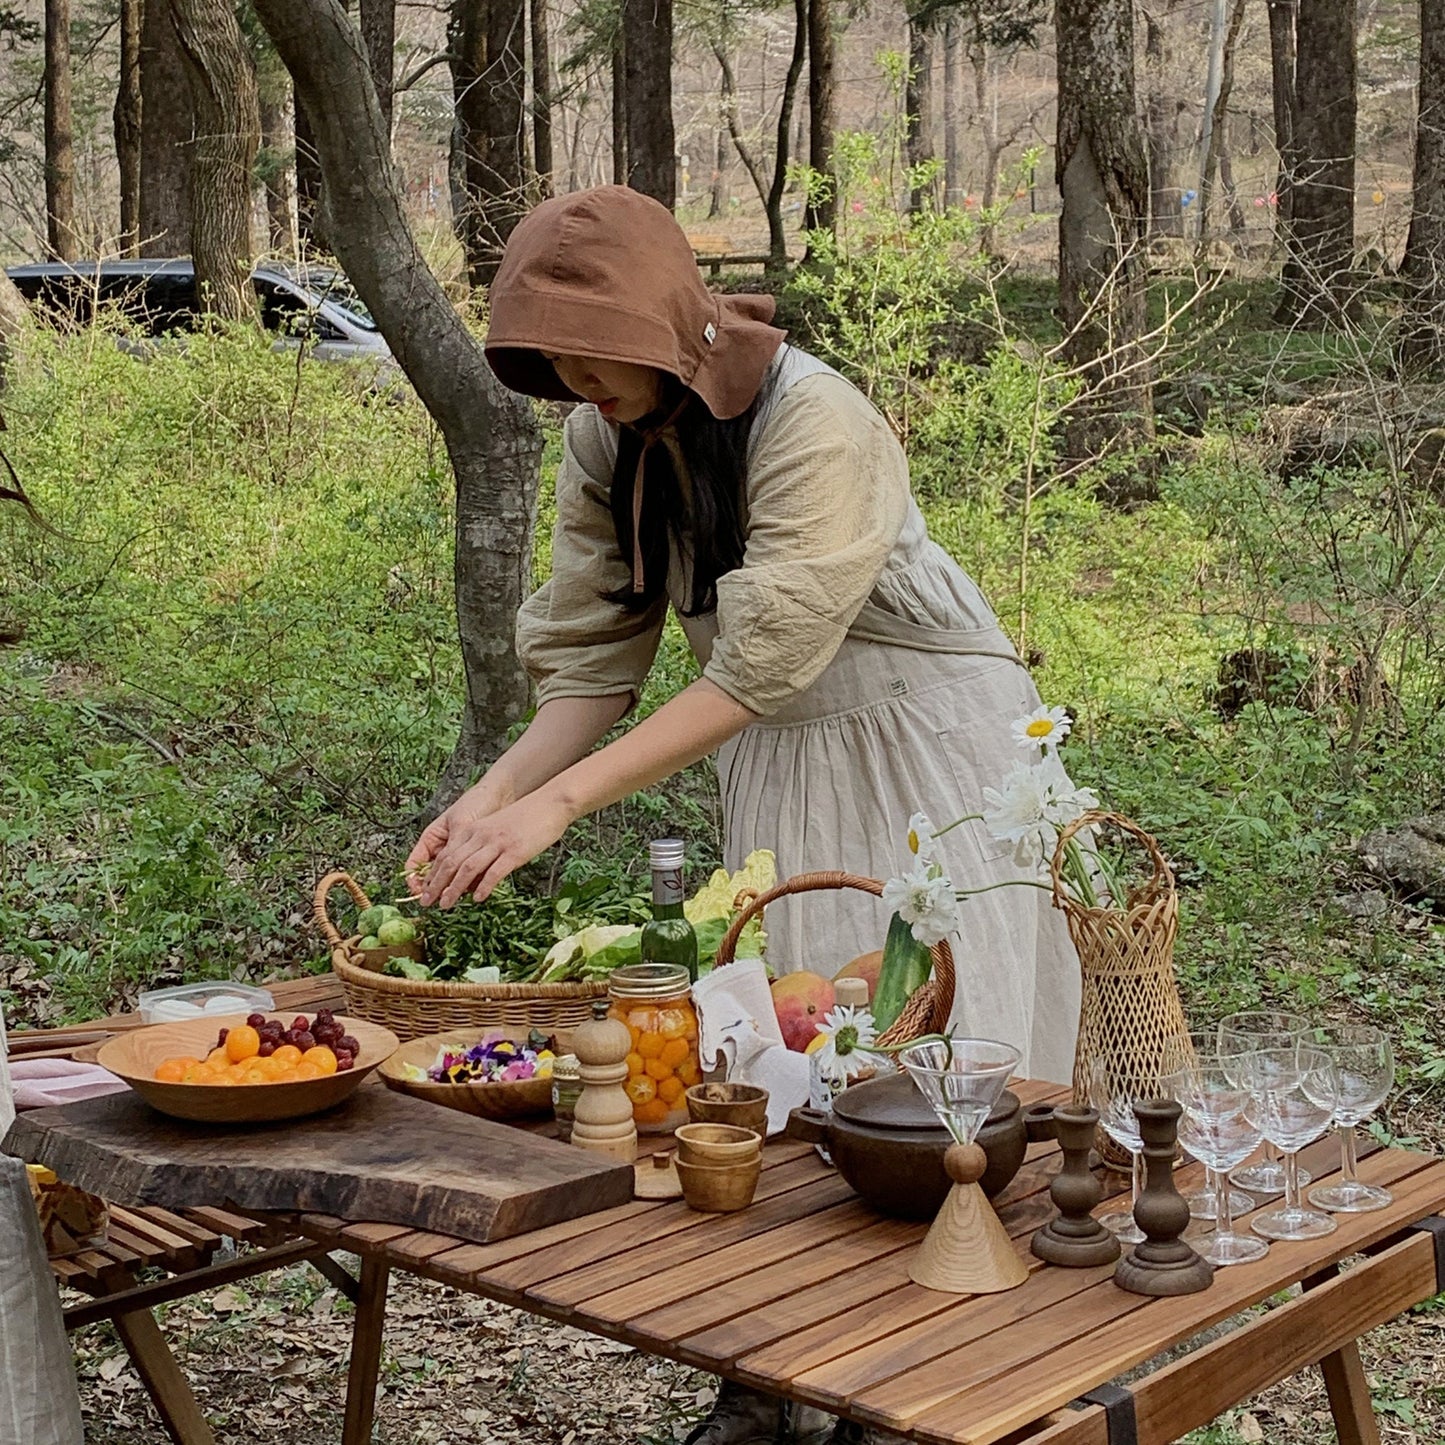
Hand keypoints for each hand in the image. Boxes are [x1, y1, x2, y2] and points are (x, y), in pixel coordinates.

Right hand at [404, 778, 510, 894]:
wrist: (500, 796)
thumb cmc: (476, 803)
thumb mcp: (461, 824)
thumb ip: (455, 847)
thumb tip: (453, 871)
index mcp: (431, 838)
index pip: (414, 864)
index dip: (414, 880)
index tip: (420, 892)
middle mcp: (442, 848)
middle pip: (431, 875)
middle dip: (434, 889)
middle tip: (438, 902)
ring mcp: (458, 855)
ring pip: (450, 877)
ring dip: (452, 887)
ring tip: (457, 895)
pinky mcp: (474, 859)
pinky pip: (468, 875)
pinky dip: (470, 882)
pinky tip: (475, 887)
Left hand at [411, 792, 573, 907]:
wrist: (550, 803)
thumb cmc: (526, 818)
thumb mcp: (496, 828)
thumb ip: (483, 847)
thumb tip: (474, 874)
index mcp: (474, 830)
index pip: (446, 854)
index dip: (432, 874)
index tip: (425, 890)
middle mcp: (481, 836)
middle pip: (451, 863)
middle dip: (435, 885)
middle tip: (425, 901)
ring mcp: (497, 843)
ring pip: (467, 869)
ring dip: (453, 889)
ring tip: (446, 905)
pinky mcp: (514, 851)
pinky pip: (494, 872)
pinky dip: (483, 886)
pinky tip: (478, 899)